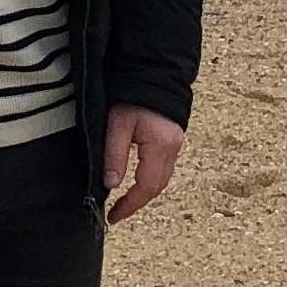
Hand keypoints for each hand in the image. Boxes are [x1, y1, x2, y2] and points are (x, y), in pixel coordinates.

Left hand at [100, 105, 184, 225]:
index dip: (130, 205)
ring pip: (162, 178)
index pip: (146, 187)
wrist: (153, 70)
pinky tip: (135, 181)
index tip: (113, 216)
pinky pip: (163, 167)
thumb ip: (114, 155)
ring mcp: (175, 144)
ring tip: (124, 201)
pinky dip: (149, 179)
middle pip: (157, 186)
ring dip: (144, 192)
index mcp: (160, 146)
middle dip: (137, 202)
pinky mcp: (172, 139)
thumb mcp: (117, 124)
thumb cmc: (133, 94)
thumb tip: (110, 185)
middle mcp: (172, 148)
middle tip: (117, 212)